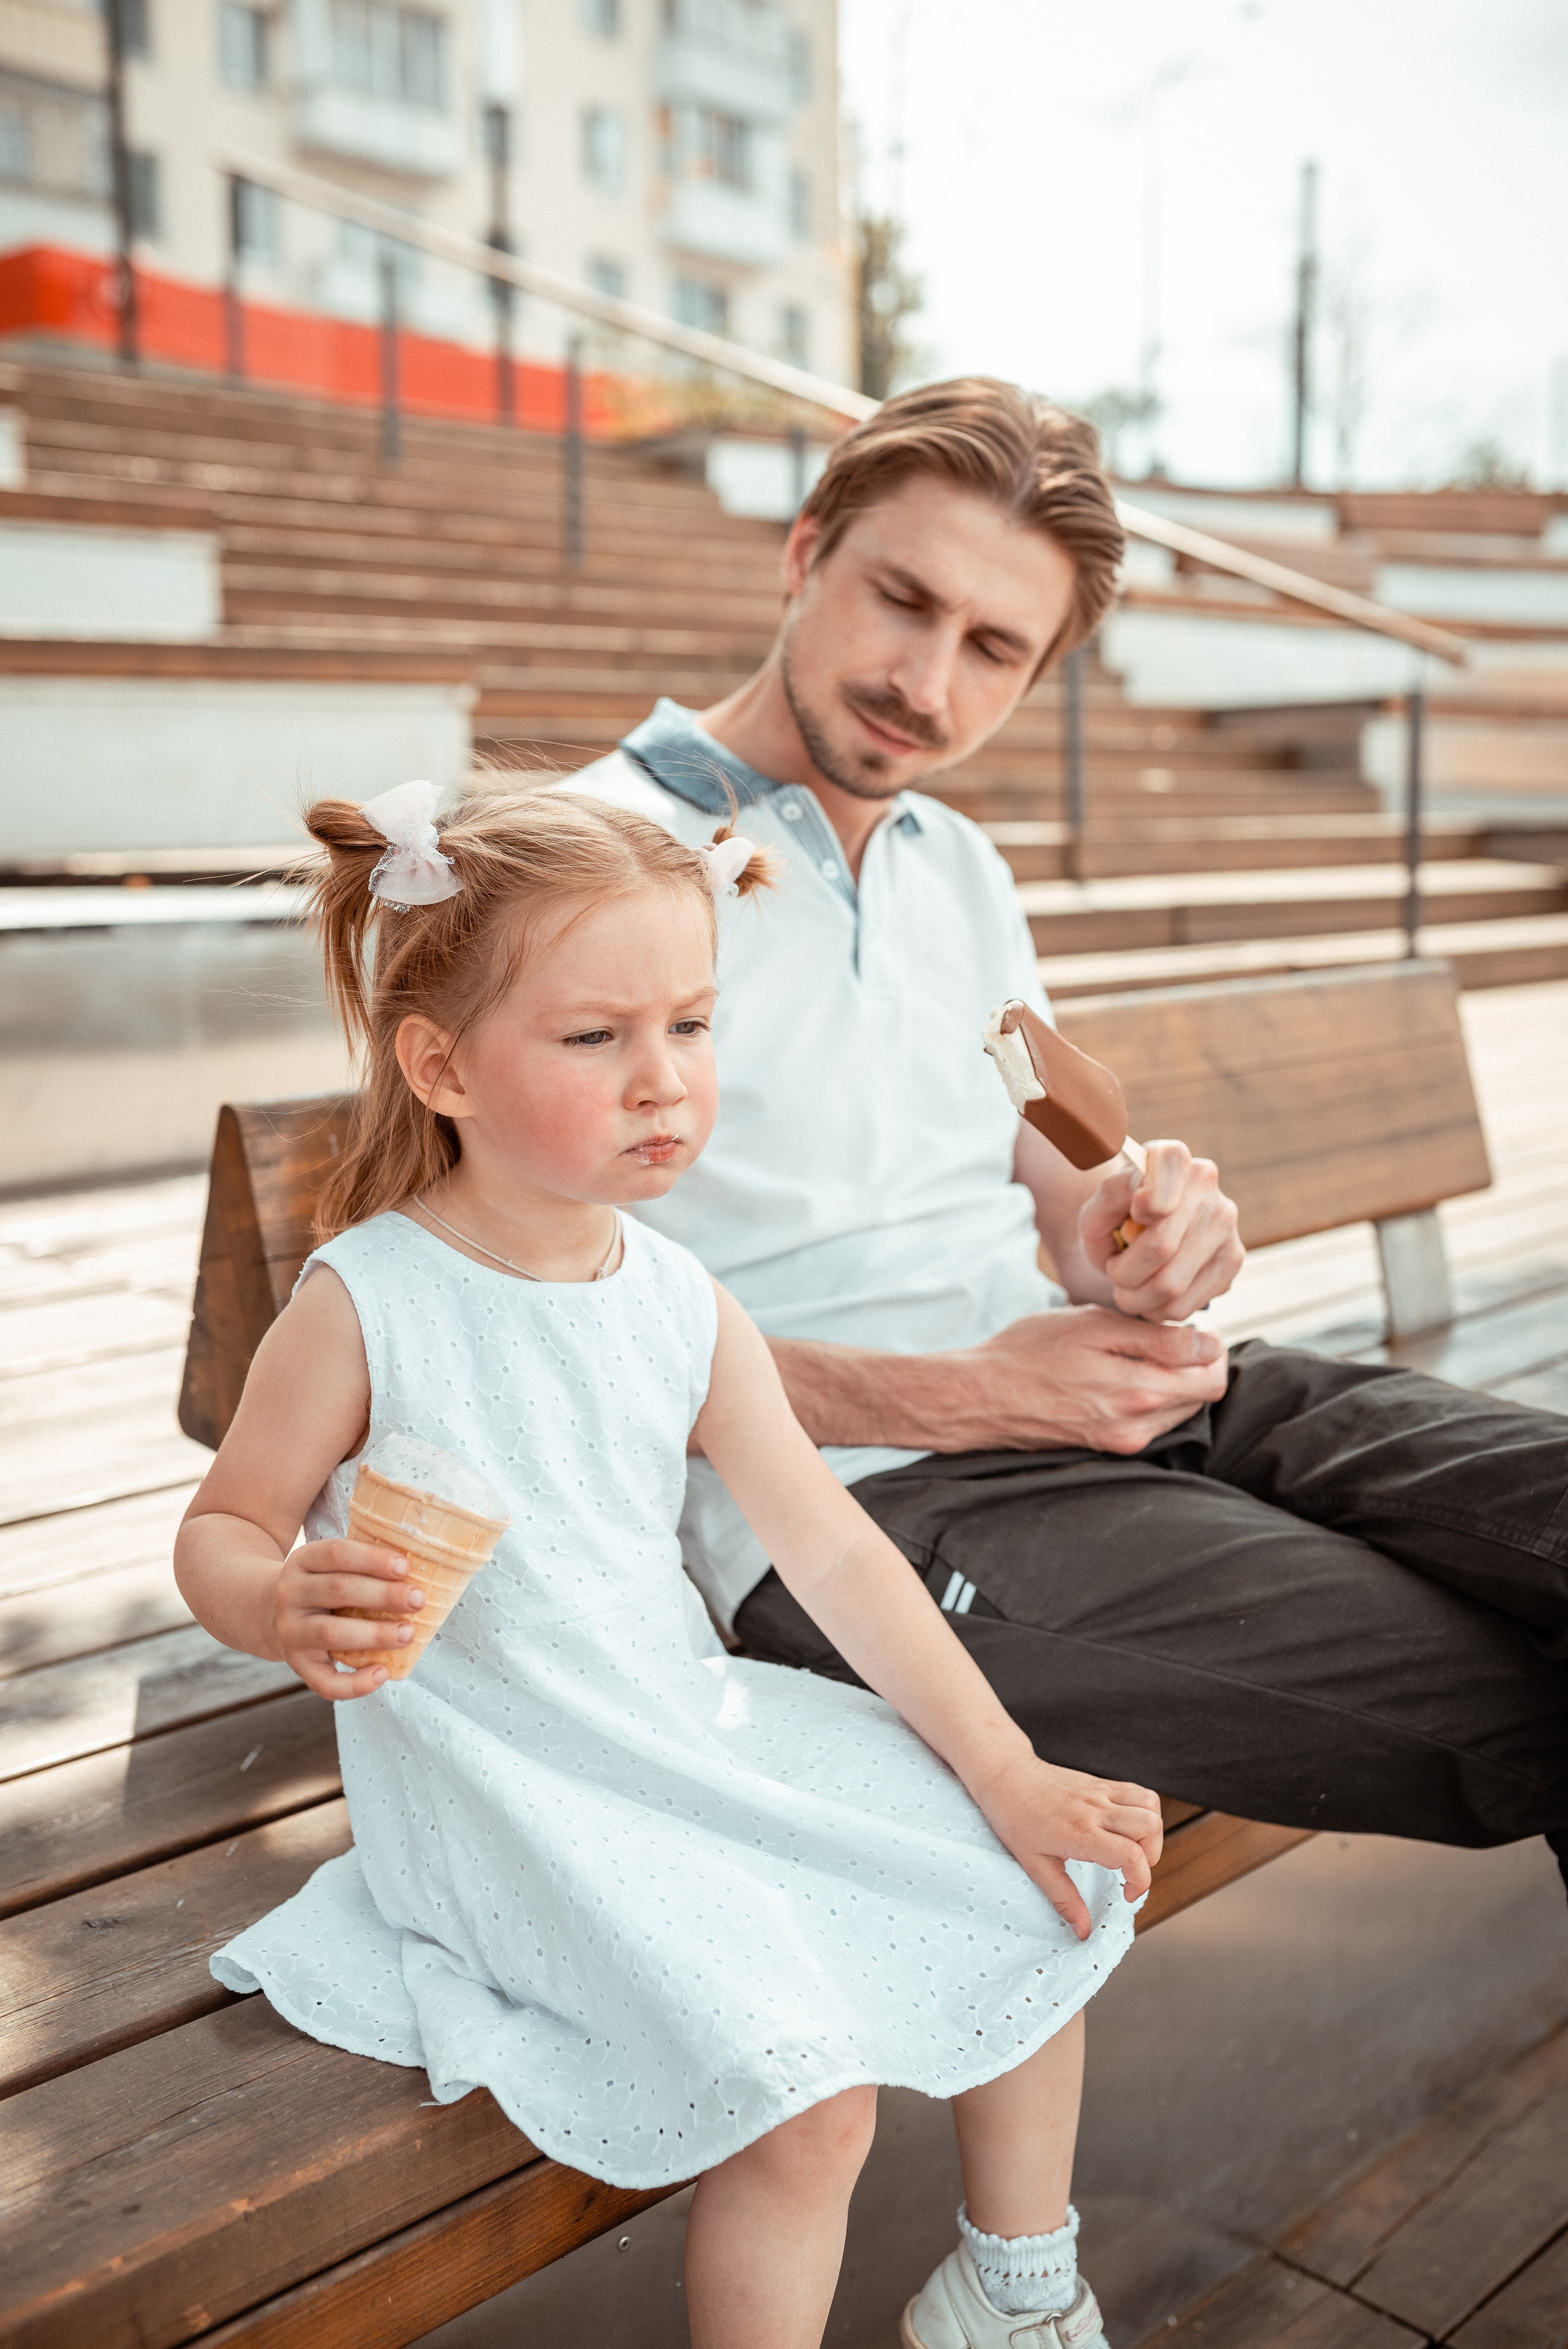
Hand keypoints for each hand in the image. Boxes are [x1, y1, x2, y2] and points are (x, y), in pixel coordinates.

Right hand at [270, 1537, 425, 1699]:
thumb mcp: (326, 1564)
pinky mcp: (297, 1664)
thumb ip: (360, 1563)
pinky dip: (355, 1683)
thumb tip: (423, 1567)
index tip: (405, 1566)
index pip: (337, 1553)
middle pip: (338, 1590)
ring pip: (331, 1633)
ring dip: (374, 1634)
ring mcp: (290, 1631)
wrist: (265, 1612)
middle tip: (419, 1600)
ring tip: (408, 1633)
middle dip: (383, 1595)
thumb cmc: (318, 1585)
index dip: (372, 1559)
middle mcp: (291, 1594)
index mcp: (303, 1560)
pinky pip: (324, 1682)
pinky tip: (382, 1673)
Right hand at [952, 1304, 1227, 1454]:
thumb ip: (1156, 1338)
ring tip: (1138, 1356)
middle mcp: (1139, 1424)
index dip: (1209, 1345)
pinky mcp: (1109, 1448)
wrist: (980, 1397)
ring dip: (1174, 1382)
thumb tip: (1208, 1346)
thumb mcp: (1092, 1326)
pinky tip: (1122, 1378)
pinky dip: (1152, 1399)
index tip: (1187, 1328)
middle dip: (1197, 1364)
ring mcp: (1124, 1441)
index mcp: (1140, 1390)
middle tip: (1167, 1338)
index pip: (1213, 1375)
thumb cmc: (1029, 1351)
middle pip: (1203, 1396)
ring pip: (1180, 1410)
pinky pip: (1154, 1423)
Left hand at [972, 1751, 1163, 1939]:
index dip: (1141, 1880)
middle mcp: (1096, 1810)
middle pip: (1149, 1827)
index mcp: (1079, 1833)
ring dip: (1151, 1833)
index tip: (1127, 1894)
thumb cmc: (1015, 1819)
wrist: (1006, 1776)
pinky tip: (1126, 1828)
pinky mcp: (1102, 1784)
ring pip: (1150, 1806)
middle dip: (1151, 1857)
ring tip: (1132, 1849)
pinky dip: (1144, 1812)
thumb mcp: (1034, 1866)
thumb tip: (1083, 1932)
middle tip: (1129, 1871)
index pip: (1130, 1854)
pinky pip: (1138, 1792)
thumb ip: (1063, 1899)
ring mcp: (1101, 1793)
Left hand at [1079, 1141, 1243, 1322]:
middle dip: (1123, 1274)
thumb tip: (1145, 1196)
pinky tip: (1150, 1295)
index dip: (1144, 1205)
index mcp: (1171, 1157)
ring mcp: (1225, 1221)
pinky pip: (1186, 1305)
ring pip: (1172, 1285)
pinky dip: (1158, 1310)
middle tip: (1114, 1272)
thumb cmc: (1112, 1220)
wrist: (1133, 1236)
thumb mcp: (1096, 1207)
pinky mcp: (1233, 1259)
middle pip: (1161, 1248)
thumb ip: (1111, 1195)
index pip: (1168, 1177)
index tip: (1132, 1215)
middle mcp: (1206, 1181)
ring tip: (1128, 1287)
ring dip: (1136, 1298)